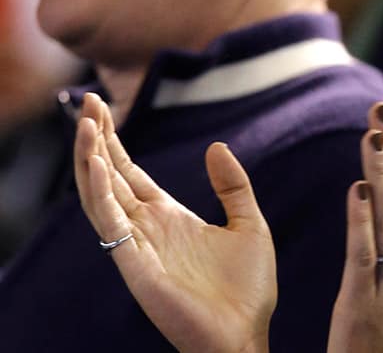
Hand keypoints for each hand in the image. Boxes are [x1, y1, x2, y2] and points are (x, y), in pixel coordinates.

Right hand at [73, 93, 275, 352]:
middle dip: (97, 140)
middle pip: (110, 176)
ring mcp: (137, 246)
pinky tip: (95, 163)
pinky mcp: (136, 265)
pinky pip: (110, 223)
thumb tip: (216, 146)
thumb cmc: (248, 290)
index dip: (114, 141)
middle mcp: (146, 229)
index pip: (131, 173)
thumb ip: (232, 186)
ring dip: (91, 159)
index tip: (101, 107)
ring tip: (85, 122)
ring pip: (101, 195)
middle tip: (88, 101)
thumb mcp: (249, 224)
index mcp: (169, 218)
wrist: (247, 334)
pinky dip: (99, 192)